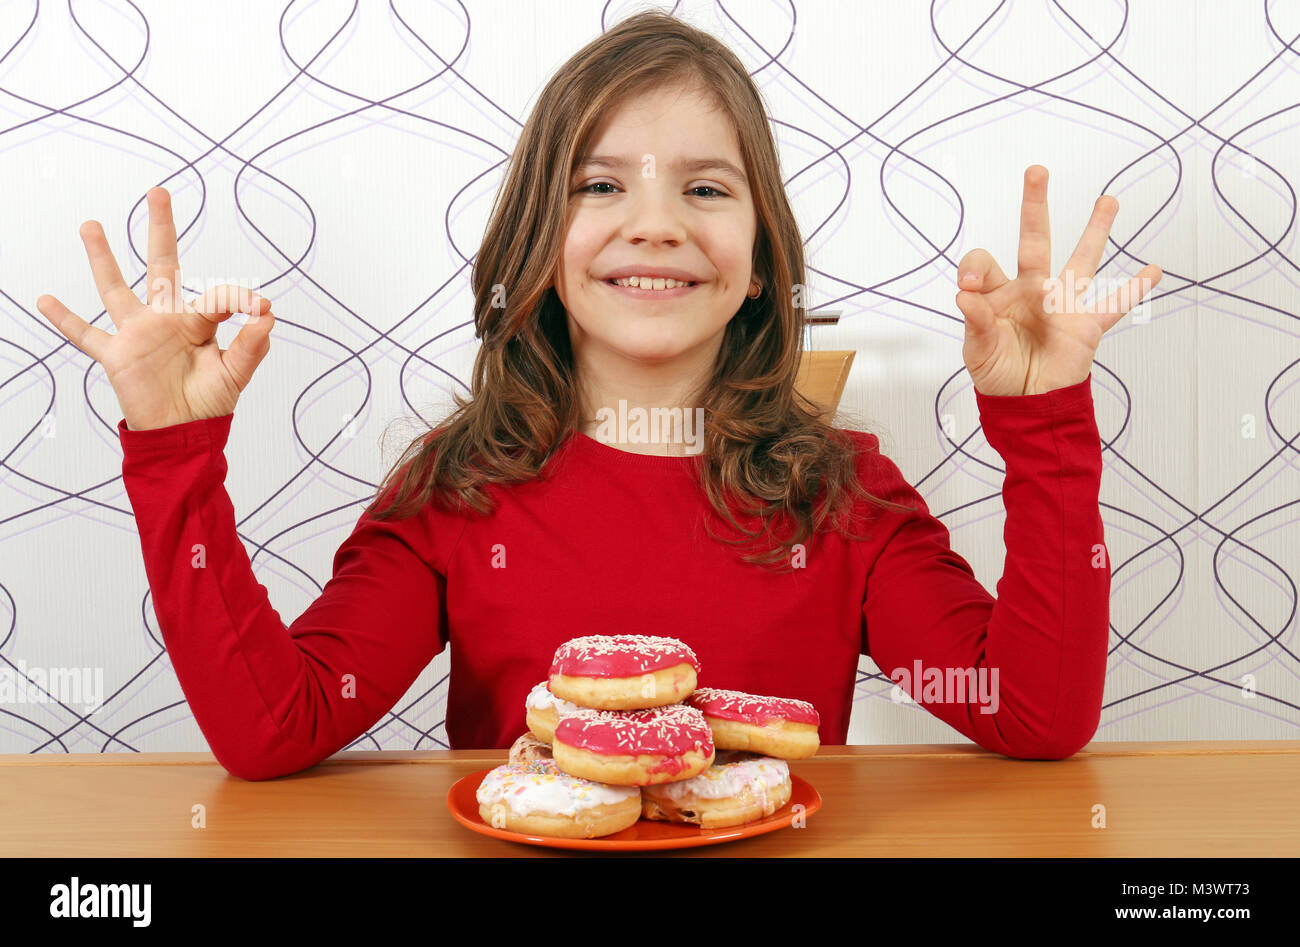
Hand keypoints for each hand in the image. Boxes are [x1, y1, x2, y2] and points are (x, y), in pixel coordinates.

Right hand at [36, 187, 275, 430]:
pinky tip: (46, 299)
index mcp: (198, 323)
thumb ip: (251, 346)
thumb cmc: (209, 404)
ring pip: (116, 288)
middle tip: (158, 192)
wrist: (182, 435)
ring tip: (92, 225)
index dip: (238, 299)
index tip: (259, 306)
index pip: (216, 298)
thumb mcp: (235, 375)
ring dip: (103, 258)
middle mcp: (166, 319)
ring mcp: (138, 334)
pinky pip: (86, 334)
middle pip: (162, 266)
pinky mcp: (117, 355)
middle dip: (160, 230)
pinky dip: (65, 320)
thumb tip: (269, 315)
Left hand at [955, 165, 1161, 396]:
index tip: (969, 285)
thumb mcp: (977, 350)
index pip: (985, 263)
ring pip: (1082, 260)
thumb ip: (975, 321)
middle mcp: (1033, 290)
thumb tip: (965, 294)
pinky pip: (1114, 305)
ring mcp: (1062, 305)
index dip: (975, 268)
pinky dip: (1134, 289)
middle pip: (1035, 240)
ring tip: (1108, 200)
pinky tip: (1153, 270)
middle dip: (1035, 206)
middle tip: (1037, 171)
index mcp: (1000, 292)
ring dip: (1096, 230)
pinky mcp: (1086, 326)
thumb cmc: (998, 373)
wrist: (1026, 404)